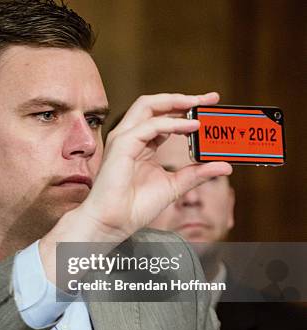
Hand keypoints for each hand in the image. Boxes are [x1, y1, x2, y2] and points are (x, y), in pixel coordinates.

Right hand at [79, 92, 231, 240]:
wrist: (114, 222)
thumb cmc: (134, 207)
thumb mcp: (175, 186)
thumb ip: (197, 173)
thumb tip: (224, 166)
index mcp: (142, 145)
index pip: (164, 118)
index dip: (186, 110)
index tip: (210, 108)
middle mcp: (131, 138)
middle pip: (154, 104)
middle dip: (182, 98)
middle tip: (208, 99)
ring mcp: (124, 139)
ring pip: (147, 105)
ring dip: (176, 102)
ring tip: (199, 105)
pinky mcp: (122, 145)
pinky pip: (149, 125)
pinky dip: (172, 123)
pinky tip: (191, 126)